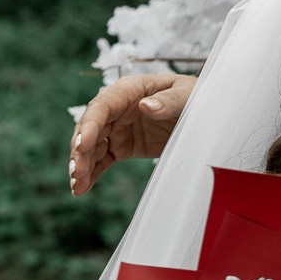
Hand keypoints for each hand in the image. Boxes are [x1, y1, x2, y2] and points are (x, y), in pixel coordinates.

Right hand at [69, 72, 194, 194]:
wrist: (204, 114)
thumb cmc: (194, 96)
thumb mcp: (187, 95)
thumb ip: (169, 101)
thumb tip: (145, 106)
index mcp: (129, 90)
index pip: (102, 106)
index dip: (89, 125)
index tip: (81, 145)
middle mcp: (118, 109)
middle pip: (90, 128)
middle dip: (80, 150)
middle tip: (76, 172)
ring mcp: (118, 128)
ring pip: (92, 146)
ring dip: (82, 165)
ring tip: (77, 185)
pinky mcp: (123, 146)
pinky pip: (102, 160)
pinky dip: (92, 173)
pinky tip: (82, 189)